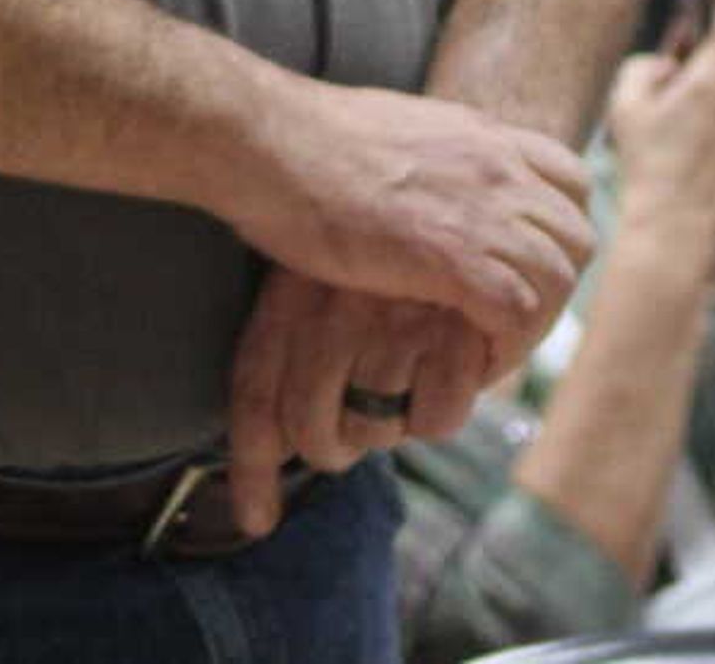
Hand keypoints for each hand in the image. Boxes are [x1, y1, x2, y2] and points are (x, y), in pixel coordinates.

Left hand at [222, 265, 498, 534]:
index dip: (251, 469)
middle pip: (310, 431)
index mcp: (292, 293)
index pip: (255, 393)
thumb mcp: (319, 280)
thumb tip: (262, 503)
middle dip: (333, 445)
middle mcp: (335, 309)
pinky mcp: (455, 331)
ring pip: (370, 433)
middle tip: (356, 423)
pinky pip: (434, 421)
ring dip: (386, 427)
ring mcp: (394, 322)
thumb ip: (287, 368)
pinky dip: (439, 413)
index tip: (258, 519)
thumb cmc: (386, 252)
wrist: (463, 196)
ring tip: (403, 386)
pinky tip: (447, 374)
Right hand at [232, 81, 595, 347]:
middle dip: (553, 285)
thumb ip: (426, 157)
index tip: (523, 264)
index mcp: (482, 136)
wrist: (269, 140)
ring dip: (530, 324)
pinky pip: (517, 313)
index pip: (570, 179)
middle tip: (506, 322)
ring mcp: (483, 209)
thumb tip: (416, 178)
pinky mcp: (455, 256)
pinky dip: (502, 345)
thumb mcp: (390, 132)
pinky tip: (465, 359)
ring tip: (486, 350)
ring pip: (557, 279)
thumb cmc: (301, 140)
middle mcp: (498, 167)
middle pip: (577, 235)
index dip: (557, 228)